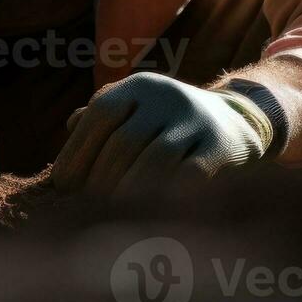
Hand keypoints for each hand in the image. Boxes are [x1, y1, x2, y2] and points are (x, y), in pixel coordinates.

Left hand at [51, 72, 271, 195]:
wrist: (238, 120)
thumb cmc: (169, 124)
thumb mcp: (137, 110)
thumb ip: (100, 120)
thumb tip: (68, 135)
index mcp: (141, 86)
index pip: (101, 113)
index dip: (77, 150)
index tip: (63, 186)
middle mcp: (168, 96)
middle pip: (124, 140)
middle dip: (100, 178)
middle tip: (86, 208)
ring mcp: (198, 121)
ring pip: (154, 158)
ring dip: (128, 191)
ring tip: (112, 216)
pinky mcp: (222, 148)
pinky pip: (189, 175)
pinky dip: (164, 196)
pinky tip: (149, 214)